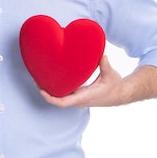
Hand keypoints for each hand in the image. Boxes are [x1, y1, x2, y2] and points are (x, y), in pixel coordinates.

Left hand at [39, 55, 156, 107]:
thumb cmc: (116, 85)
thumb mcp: (111, 74)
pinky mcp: (79, 95)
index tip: (40, 89)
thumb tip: (102, 55)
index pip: (63, 102)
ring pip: (60, 97)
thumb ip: (105, 65)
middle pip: (57, 99)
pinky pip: (64, 94)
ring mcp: (78, 99)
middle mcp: (79, 100)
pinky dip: (56, 87)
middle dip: (45, 91)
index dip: (50, 97)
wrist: (121, 94)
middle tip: (34, 78)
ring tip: (39, 76)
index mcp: (84, 97)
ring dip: (49, 89)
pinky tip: (51, 77)